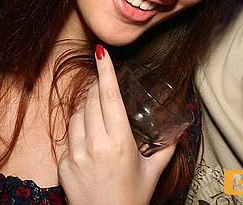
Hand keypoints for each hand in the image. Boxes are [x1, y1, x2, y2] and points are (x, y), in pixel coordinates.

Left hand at [58, 45, 175, 204]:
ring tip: (99, 115)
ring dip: (87, 109)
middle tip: (105, 83)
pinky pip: (69, 136)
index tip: (101, 53)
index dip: (106, 72)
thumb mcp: (152, 173)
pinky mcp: (63, 164)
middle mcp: (95, 146)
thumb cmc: (131, 200)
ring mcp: (76, 155)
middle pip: (92, 101)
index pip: (110, 98)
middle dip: (98, 88)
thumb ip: (165, 148)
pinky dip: (79, 132)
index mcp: (119, 143)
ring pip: (77, 115)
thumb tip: (179, 130)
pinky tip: (90, 142)